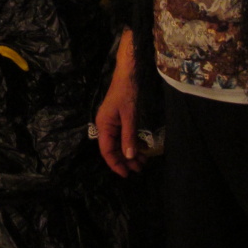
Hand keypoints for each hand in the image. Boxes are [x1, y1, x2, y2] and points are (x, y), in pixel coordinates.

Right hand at [95, 30, 144, 176]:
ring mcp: (112, 123)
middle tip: (139, 169)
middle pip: (114, 149)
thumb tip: (128, 156)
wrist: (128, 74)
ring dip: (130, 153)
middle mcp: (105, 126)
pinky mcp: (119, 119)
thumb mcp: (130, 116)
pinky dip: (132, 143)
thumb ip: (129, 136)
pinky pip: (124, 135)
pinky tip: (143, 149)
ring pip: (120, 143)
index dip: (116, 164)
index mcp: (103, 126)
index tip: (126, 174)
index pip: (107, 151)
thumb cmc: (127, 92)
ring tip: (143, 162)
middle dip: (126, 160)